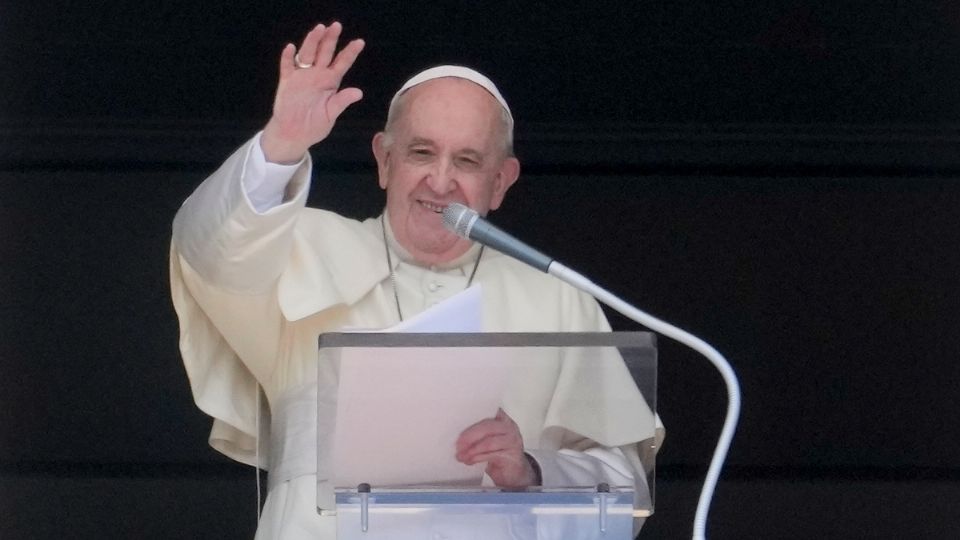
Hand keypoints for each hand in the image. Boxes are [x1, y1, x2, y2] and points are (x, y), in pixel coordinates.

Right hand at [261, 22, 364, 163]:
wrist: (294, 134)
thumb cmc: (315, 125)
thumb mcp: (331, 114)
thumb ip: (342, 101)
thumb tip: (358, 92)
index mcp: (331, 82)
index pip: (342, 64)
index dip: (350, 53)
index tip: (360, 42)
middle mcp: (317, 75)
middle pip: (324, 53)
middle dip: (330, 39)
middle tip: (336, 25)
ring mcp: (302, 76)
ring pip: (307, 54)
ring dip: (312, 42)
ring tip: (318, 29)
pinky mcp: (287, 82)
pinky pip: (287, 66)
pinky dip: (288, 57)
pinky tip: (291, 48)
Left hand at [455, 408, 536, 487]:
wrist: (514, 473)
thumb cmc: (499, 454)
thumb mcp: (487, 441)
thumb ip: (477, 434)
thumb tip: (458, 437)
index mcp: (502, 419)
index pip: (487, 411)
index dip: (473, 416)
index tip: (458, 423)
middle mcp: (509, 427)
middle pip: (486, 427)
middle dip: (469, 436)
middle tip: (458, 445)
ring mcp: (513, 440)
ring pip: (489, 442)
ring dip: (472, 450)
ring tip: (461, 456)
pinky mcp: (513, 455)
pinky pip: (492, 455)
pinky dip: (478, 458)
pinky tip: (470, 460)